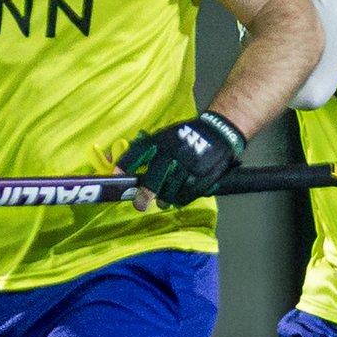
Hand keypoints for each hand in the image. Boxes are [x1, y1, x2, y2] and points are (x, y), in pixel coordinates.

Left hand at [117, 110, 246, 208]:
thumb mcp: (167, 135)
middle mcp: (173, 153)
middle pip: (153, 181)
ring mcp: (188, 167)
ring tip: (162, 202)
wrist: (220, 131)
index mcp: (162, 141)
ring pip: (170, 191)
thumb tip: (124, 164)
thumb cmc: (188, 135)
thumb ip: (149, 148)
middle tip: (140, 204)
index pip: (138, 153)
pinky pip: (187, 195)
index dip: (125, 166)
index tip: (116, 177)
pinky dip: (180, 200)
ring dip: (163, 200)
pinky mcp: (202, 177)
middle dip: (144, 196)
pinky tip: (177, 199)